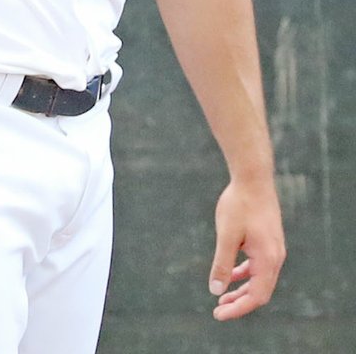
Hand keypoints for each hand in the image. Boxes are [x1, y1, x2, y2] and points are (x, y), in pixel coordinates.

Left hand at [208, 178, 285, 320]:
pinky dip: (245, 273)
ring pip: (259, 278)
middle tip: (218, 310)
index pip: (256, 296)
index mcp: (268, 259)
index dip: (238, 308)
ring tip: (222, 297)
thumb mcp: (226, 235)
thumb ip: (223, 264)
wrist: (253, 177)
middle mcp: (276, 257)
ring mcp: (274, 248)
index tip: (218, 314)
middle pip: (260, 291)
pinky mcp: (269, 240)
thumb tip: (216, 291)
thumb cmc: (239, 204)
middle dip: (239, 302)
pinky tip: (231, 273)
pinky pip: (259, 265)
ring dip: (242, 289)